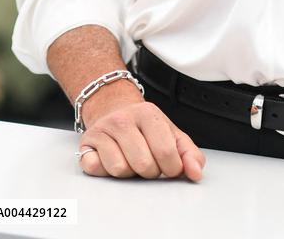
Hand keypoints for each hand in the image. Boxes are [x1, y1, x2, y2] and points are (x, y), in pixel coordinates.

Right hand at [78, 96, 205, 180]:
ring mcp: (103, 129)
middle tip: (148, 162)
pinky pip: (97, 169)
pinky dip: (104, 171)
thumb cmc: (145, 127)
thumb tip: (196, 173)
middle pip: (144, 164)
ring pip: (120, 170)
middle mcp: (124, 118)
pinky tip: (110, 159)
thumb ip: (189, 154)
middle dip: (150, 172)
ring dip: (128, 172)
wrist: (113, 109)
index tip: (169, 166)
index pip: (166, 152)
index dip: (171, 168)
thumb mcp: (171, 134)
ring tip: (130, 159)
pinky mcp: (87, 143)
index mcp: (149, 114)